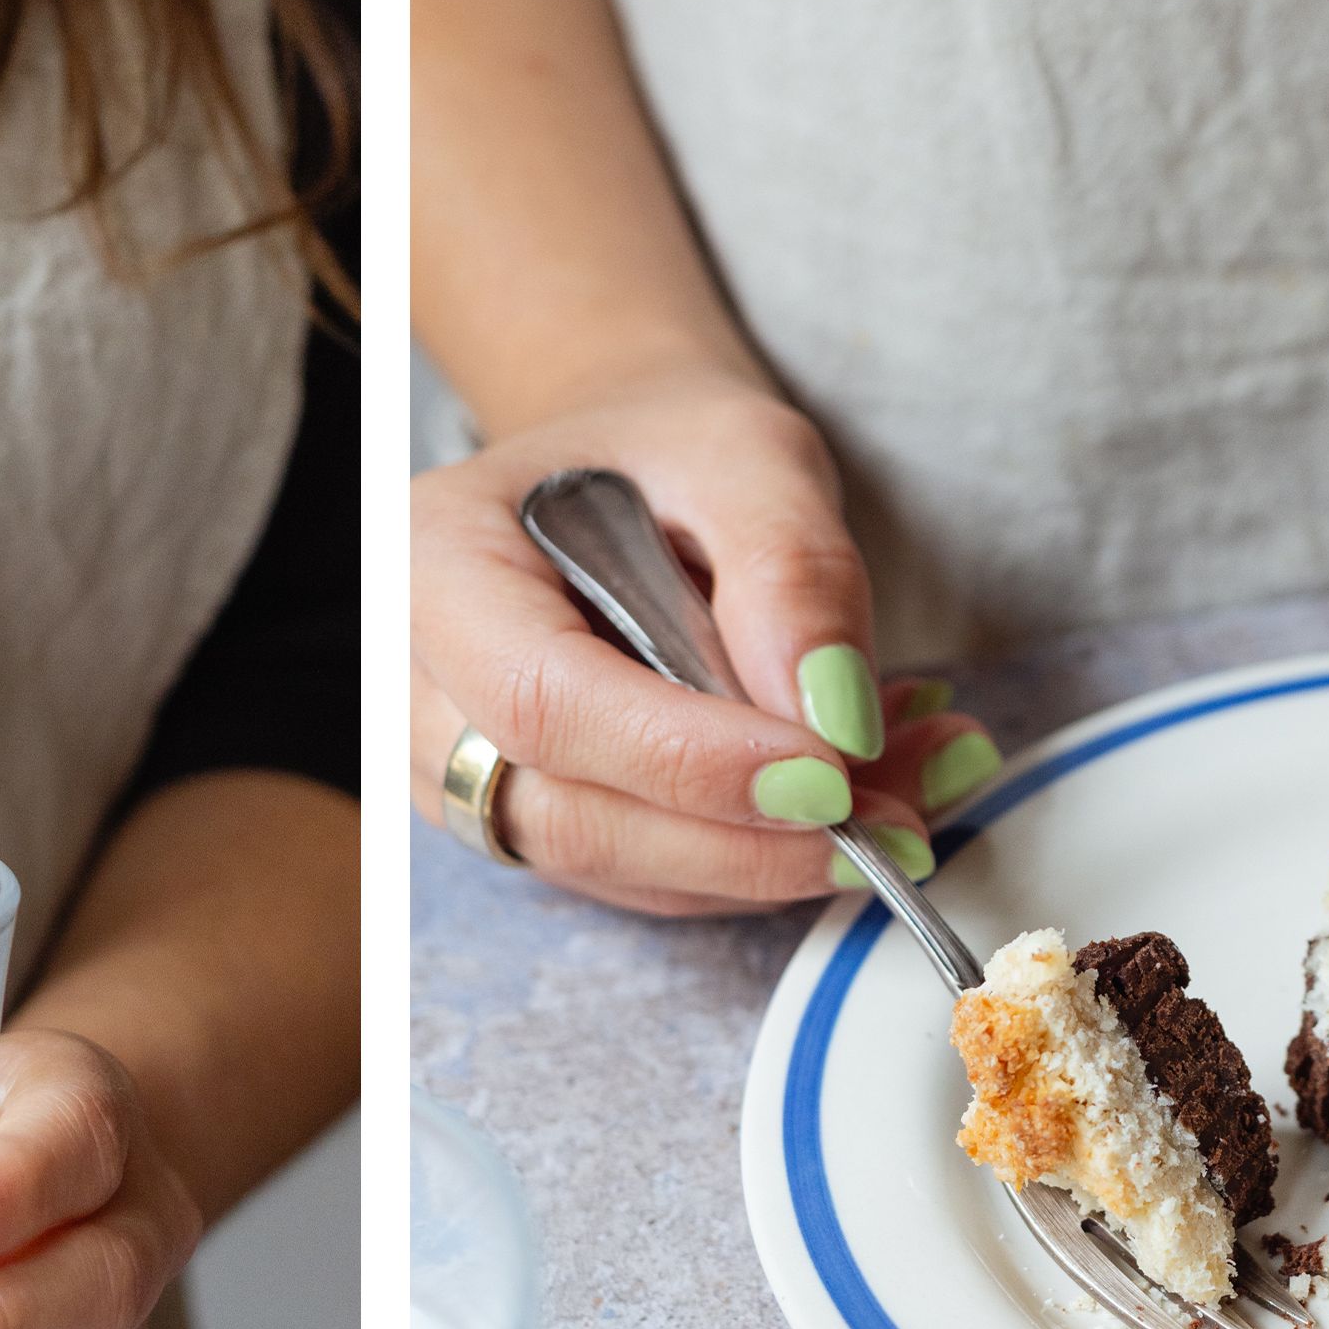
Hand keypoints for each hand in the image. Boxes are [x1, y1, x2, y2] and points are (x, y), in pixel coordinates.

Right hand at [408, 368, 1006, 915]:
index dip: (689, 762)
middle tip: (902, 817)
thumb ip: (791, 571)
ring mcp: (458, 773)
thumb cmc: (667, 449)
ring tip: (910, 786)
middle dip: (750, 840)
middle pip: (573, 819)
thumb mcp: (747, 453)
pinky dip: (758, 856)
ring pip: (617, 869)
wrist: (625, 474)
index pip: (545, 702)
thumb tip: (833, 721)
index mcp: (434, 566)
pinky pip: (644, 880)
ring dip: (772, 857)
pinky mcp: (528, 823)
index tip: (831, 778)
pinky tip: (857, 794)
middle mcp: (419, 689)